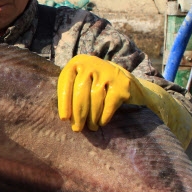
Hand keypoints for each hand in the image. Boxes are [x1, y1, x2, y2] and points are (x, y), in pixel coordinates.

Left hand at [57, 54, 191, 147]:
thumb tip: (64, 117)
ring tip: (91, 128)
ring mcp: (108, 72)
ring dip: (92, 117)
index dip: (64, 103)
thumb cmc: (95, 85)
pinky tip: (101, 123)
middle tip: (77, 129)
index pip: (66, 84)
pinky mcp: (122, 83)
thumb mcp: (81, 81)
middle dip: (78, 114)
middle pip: (80, 92)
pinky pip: (109, 104)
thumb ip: (70, 91)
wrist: (128, 81)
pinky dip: (104, 116)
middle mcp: (92, 63)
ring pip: (95, 99)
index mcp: (77, 62)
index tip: (64, 119)